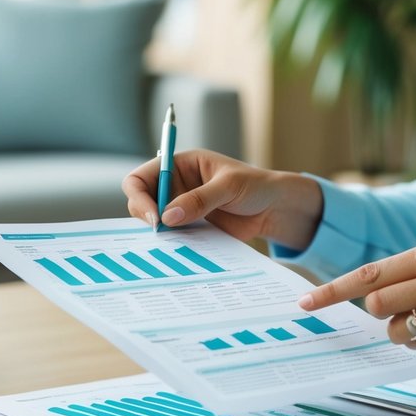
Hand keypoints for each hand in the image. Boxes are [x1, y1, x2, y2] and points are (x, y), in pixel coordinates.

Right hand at [122, 149, 323, 248]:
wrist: (275, 210)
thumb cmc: (256, 186)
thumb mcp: (228, 187)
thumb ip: (199, 199)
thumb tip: (167, 216)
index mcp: (180, 165)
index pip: (142, 177)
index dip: (140, 195)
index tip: (154, 216)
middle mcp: (176, 185)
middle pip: (142, 201)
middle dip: (147, 215)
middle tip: (162, 232)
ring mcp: (182, 208)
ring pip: (155, 222)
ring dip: (159, 233)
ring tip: (174, 242)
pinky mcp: (191, 227)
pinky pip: (173, 237)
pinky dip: (173, 244)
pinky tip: (182, 250)